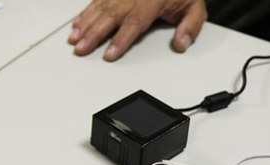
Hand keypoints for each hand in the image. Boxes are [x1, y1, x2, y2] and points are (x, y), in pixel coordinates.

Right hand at [68, 0, 206, 60]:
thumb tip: (181, 42)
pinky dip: (85, 13)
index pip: (135, 22)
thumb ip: (191, 26)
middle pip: (111, 16)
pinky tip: (76, 24)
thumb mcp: (195, 6)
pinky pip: (97, 0)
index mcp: (155, 0)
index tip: (110, 54)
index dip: (121, 39)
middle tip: (82, 49)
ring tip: (74, 39)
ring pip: (101, 8)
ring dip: (86, 25)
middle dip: (94, 34)